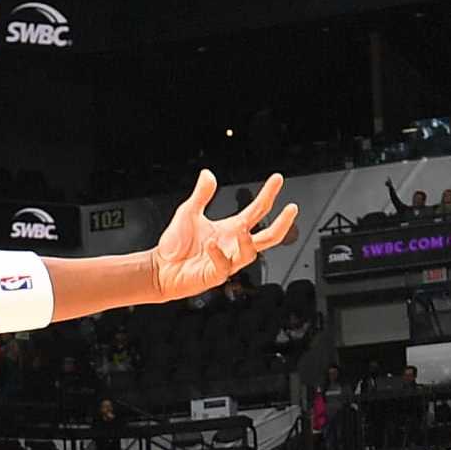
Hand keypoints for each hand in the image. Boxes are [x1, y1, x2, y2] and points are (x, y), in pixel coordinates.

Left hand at [150, 171, 296, 301]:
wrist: (160, 268)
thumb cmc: (175, 245)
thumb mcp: (188, 213)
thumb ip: (200, 195)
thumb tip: (207, 174)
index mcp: (231, 229)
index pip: (257, 210)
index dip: (269, 194)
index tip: (277, 179)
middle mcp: (233, 244)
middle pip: (268, 236)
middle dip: (283, 223)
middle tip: (291, 208)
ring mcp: (227, 261)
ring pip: (250, 253)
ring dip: (248, 240)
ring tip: (242, 226)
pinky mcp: (214, 275)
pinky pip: (224, 266)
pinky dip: (218, 254)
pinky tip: (210, 244)